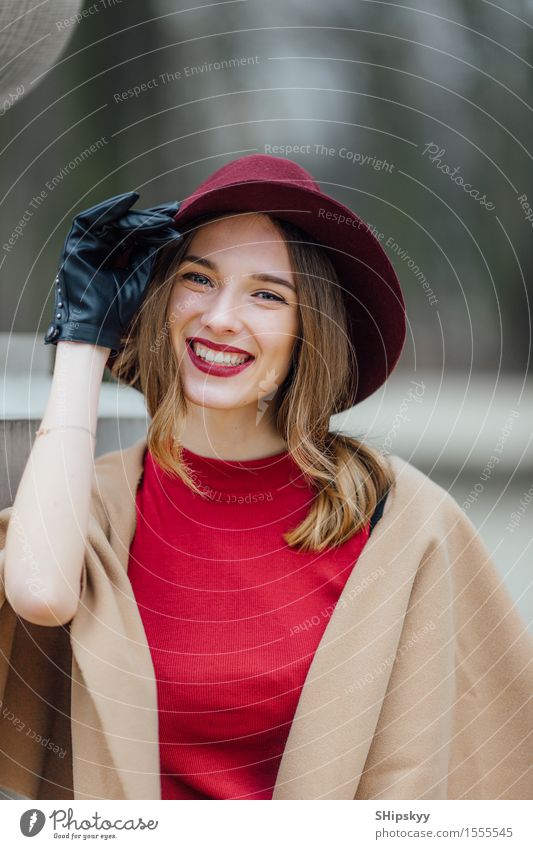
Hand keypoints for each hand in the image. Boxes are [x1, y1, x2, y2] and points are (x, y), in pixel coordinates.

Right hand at [44, 191, 181, 352]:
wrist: (96, 326)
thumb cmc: (116, 308)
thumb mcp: (138, 275)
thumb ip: (146, 254)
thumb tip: (164, 232)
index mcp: (114, 256)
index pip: (135, 235)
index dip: (155, 227)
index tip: (175, 220)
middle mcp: (99, 247)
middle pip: (125, 225)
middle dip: (149, 217)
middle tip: (172, 210)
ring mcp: (86, 244)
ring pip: (111, 219)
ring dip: (135, 214)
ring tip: (158, 211)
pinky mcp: (74, 241)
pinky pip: (91, 218)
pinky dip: (110, 208)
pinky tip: (130, 201)